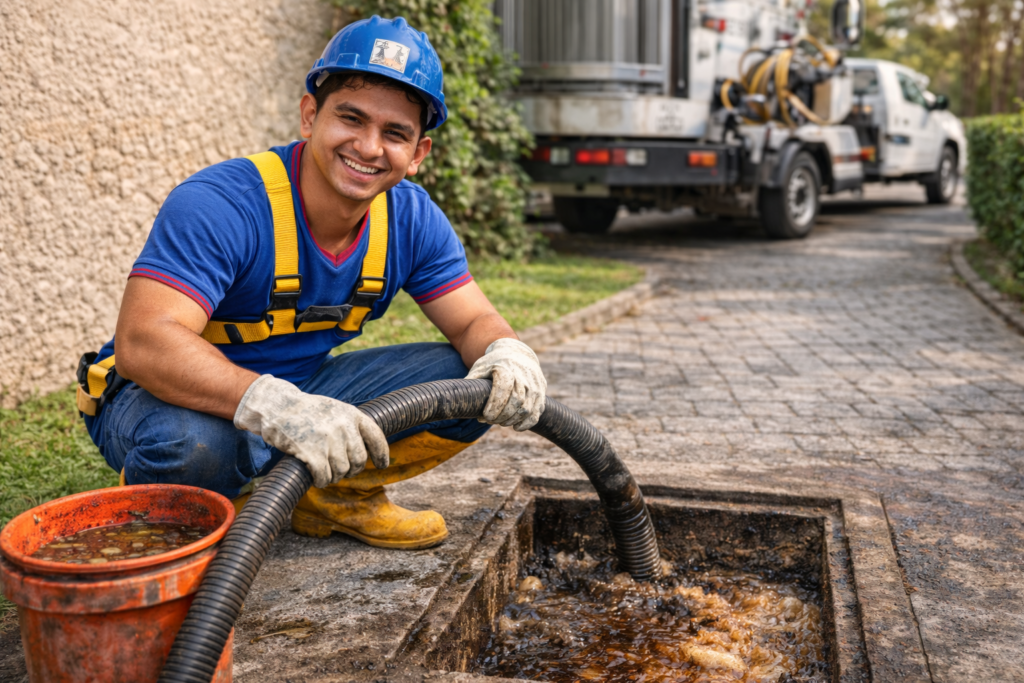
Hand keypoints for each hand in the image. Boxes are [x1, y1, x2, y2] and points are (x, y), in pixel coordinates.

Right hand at [234, 375, 388, 487]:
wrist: (277, 407)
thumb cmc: (305, 410)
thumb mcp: (333, 408)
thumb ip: (349, 425)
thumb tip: (365, 450)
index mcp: (351, 414)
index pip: (376, 437)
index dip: (382, 454)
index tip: (383, 464)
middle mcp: (343, 427)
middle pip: (359, 460)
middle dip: (352, 470)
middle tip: (341, 471)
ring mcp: (328, 441)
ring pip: (341, 471)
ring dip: (334, 476)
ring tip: (325, 471)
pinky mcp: (312, 454)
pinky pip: (324, 477)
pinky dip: (321, 481)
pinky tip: (316, 477)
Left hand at [465, 338, 546, 430]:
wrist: (517, 353)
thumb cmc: (494, 363)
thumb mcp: (480, 367)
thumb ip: (470, 382)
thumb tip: (456, 399)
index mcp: (506, 368)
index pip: (503, 389)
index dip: (494, 406)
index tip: (485, 416)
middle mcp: (523, 375)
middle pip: (516, 401)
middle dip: (502, 416)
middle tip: (490, 421)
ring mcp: (534, 384)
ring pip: (526, 408)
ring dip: (512, 420)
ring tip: (501, 422)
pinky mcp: (541, 391)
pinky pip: (536, 412)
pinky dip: (527, 423)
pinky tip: (516, 427)